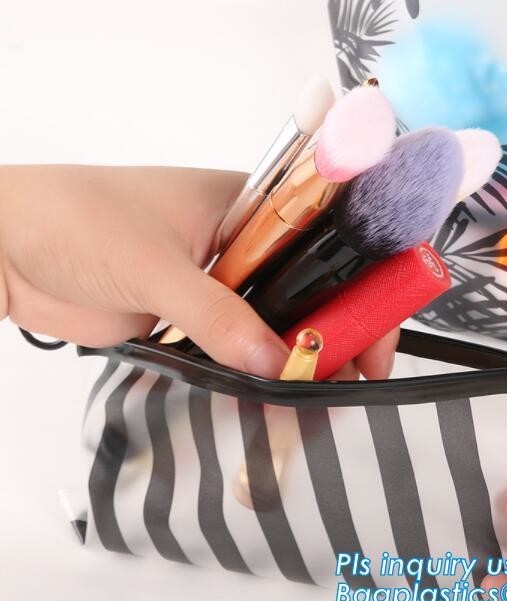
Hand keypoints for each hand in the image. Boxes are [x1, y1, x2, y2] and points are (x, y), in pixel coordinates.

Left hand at [0, 165, 397, 378]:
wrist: (4, 249)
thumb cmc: (72, 217)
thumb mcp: (153, 263)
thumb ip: (216, 314)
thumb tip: (273, 360)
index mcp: (246, 206)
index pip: (328, 235)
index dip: (361, 278)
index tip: (376, 322)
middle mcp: (241, 243)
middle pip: (308, 286)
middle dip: (335, 326)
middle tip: (355, 372)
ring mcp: (217, 283)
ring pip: (275, 321)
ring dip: (296, 354)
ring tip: (322, 394)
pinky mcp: (191, 318)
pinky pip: (237, 347)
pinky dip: (256, 371)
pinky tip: (273, 394)